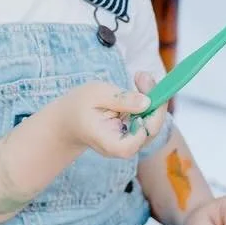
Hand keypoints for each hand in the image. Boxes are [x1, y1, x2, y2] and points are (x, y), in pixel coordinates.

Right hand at [46, 79, 163, 157]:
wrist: (70, 119)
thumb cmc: (79, 106)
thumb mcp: (95, 94)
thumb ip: (120, 99)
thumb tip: (147, 102)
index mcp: (104, 140)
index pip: (127, 147)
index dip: (141, 130)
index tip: (142, 106)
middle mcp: (120, 146)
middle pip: (147, 134)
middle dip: (154, 104)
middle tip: (143, 77)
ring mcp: (129, 142)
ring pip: (152, 126)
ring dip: (154, 100)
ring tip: (141, 78)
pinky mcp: (134, 133)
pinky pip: (149, 120)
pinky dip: (150, 102)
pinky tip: (142, 85)